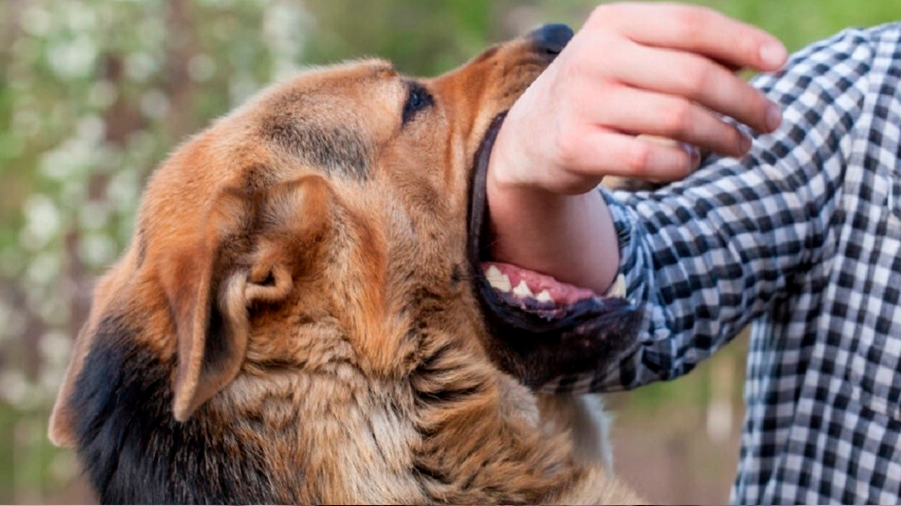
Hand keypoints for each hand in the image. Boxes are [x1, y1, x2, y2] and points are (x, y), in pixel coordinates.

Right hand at [487, 3, 787, 291]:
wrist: (530, 136)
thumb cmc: (601, 91)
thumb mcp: (632, 57)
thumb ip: (685, 53)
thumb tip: (761, 61)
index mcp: (614, 22)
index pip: (691, 25)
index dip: (743, 42)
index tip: (781, 64)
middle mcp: (595, 56)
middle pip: (693, 76)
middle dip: (744, 101)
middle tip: (772, 121)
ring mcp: (583, 102)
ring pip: (679, 119)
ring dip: (724, 137)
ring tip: (742, 147)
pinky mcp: (576, 147)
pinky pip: (652, 159)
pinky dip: (683, 164)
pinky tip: (692, 162)